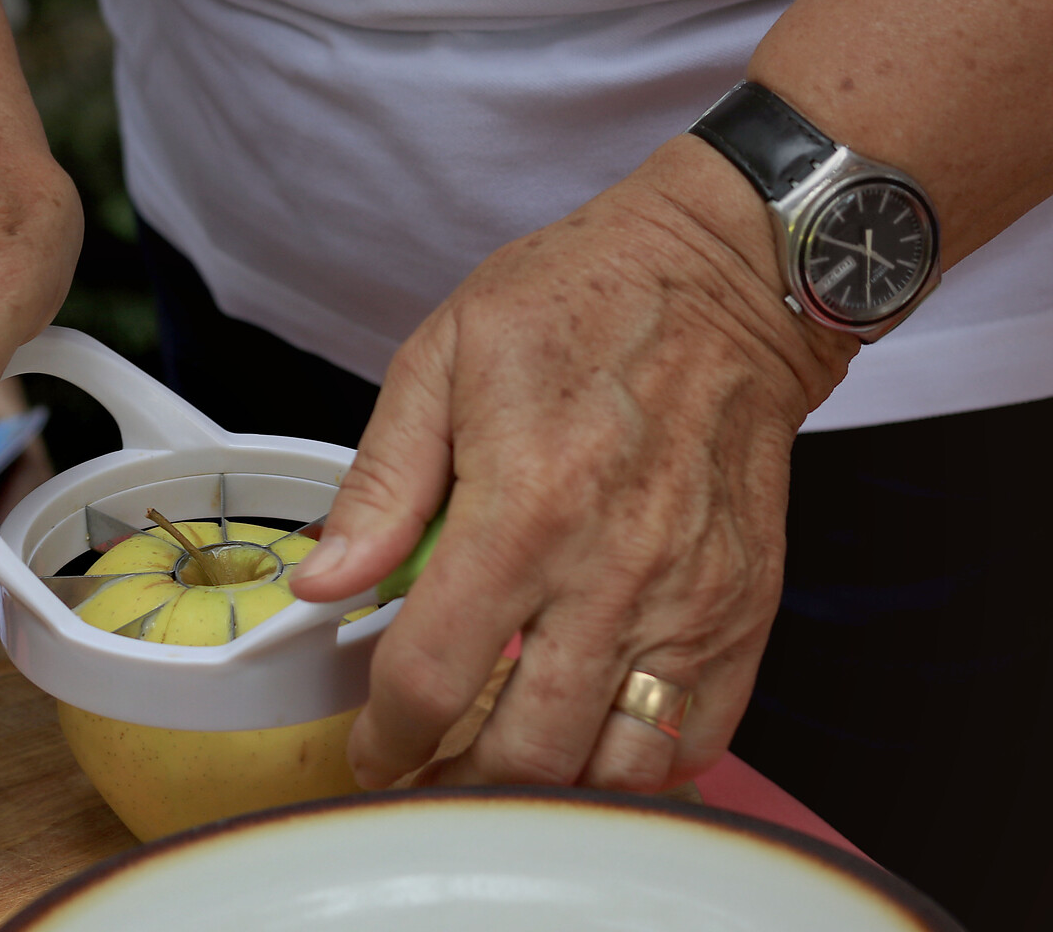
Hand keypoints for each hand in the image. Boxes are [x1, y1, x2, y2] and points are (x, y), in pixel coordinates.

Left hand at [290, 136, 855, 793]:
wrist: (727, 276)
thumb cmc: (579, 302)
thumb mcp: (440, 361)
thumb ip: (380, 485)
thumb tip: (322, 580)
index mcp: (522, 512)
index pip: (434, 679)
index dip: (387, 740)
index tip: (372, 752)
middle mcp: (611, 574)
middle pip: (525, 750)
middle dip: (458, 787)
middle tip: (425, 779)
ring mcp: (690, 602)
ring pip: (616, 766)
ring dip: (547, 789)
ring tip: (497, 770)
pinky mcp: (744, 611)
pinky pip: (697, 736)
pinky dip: (638, 766)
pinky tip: (589, 744)